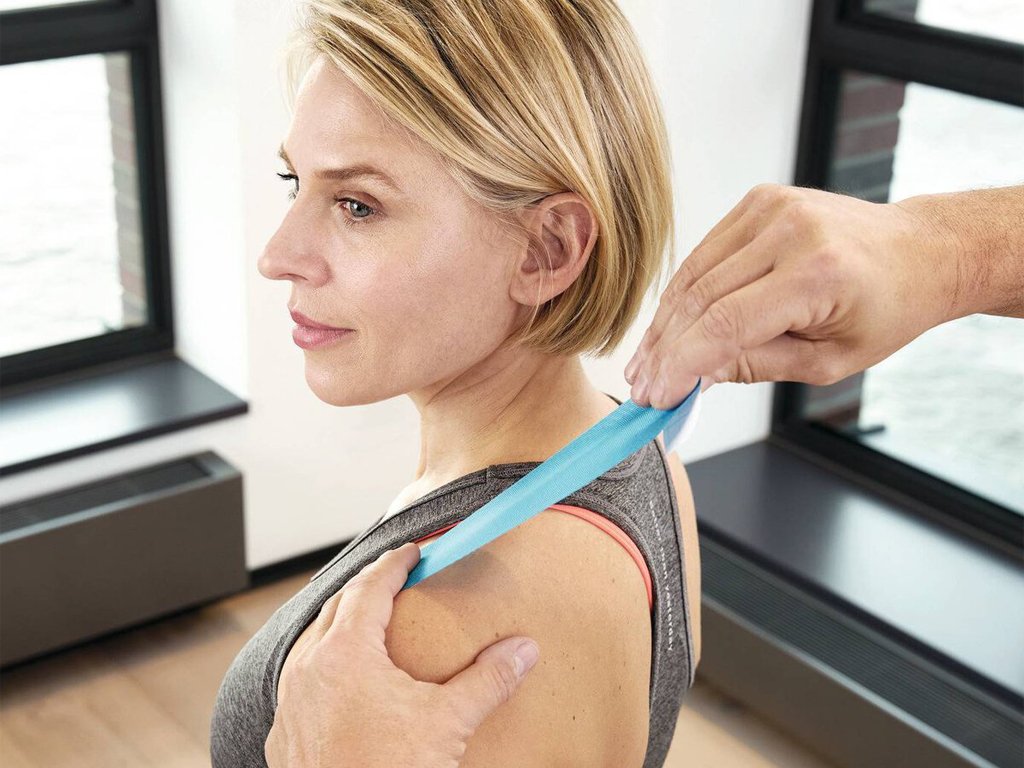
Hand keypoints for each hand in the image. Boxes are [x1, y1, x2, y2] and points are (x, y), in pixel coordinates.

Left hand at [265, 542, 539, 767]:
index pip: (370, 588)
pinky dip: (322, 666)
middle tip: (395, 579)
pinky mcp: (284, 735)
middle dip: (367, 587)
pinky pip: (299, 681)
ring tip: (367, 625)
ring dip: (340, 625)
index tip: (411, 553)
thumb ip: (488, 679)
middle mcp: (307, 670)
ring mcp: (290, 704)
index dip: (394, 564)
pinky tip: (342, 683)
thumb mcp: (448, 722)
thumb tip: (523, 650)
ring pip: (311, 643)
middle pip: (336, 607)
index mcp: (345, 653)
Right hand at [623, 183, 965, 408]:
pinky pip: (704, 254)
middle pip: (700, 298)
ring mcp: (771, 208)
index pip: (724, 323)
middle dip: (665, 349)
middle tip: (642, 386)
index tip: (656, 396)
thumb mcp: (827, 361)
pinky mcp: (758, 201)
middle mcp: (791, 231)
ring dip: (664, 323)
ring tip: (646, 362)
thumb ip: (755, 365)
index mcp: (817, 275)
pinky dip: (682, 293)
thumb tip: (693, 377)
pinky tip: (668, 326)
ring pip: (693, 275)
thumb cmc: (885, 309)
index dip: (681, 364)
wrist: (920, 250)